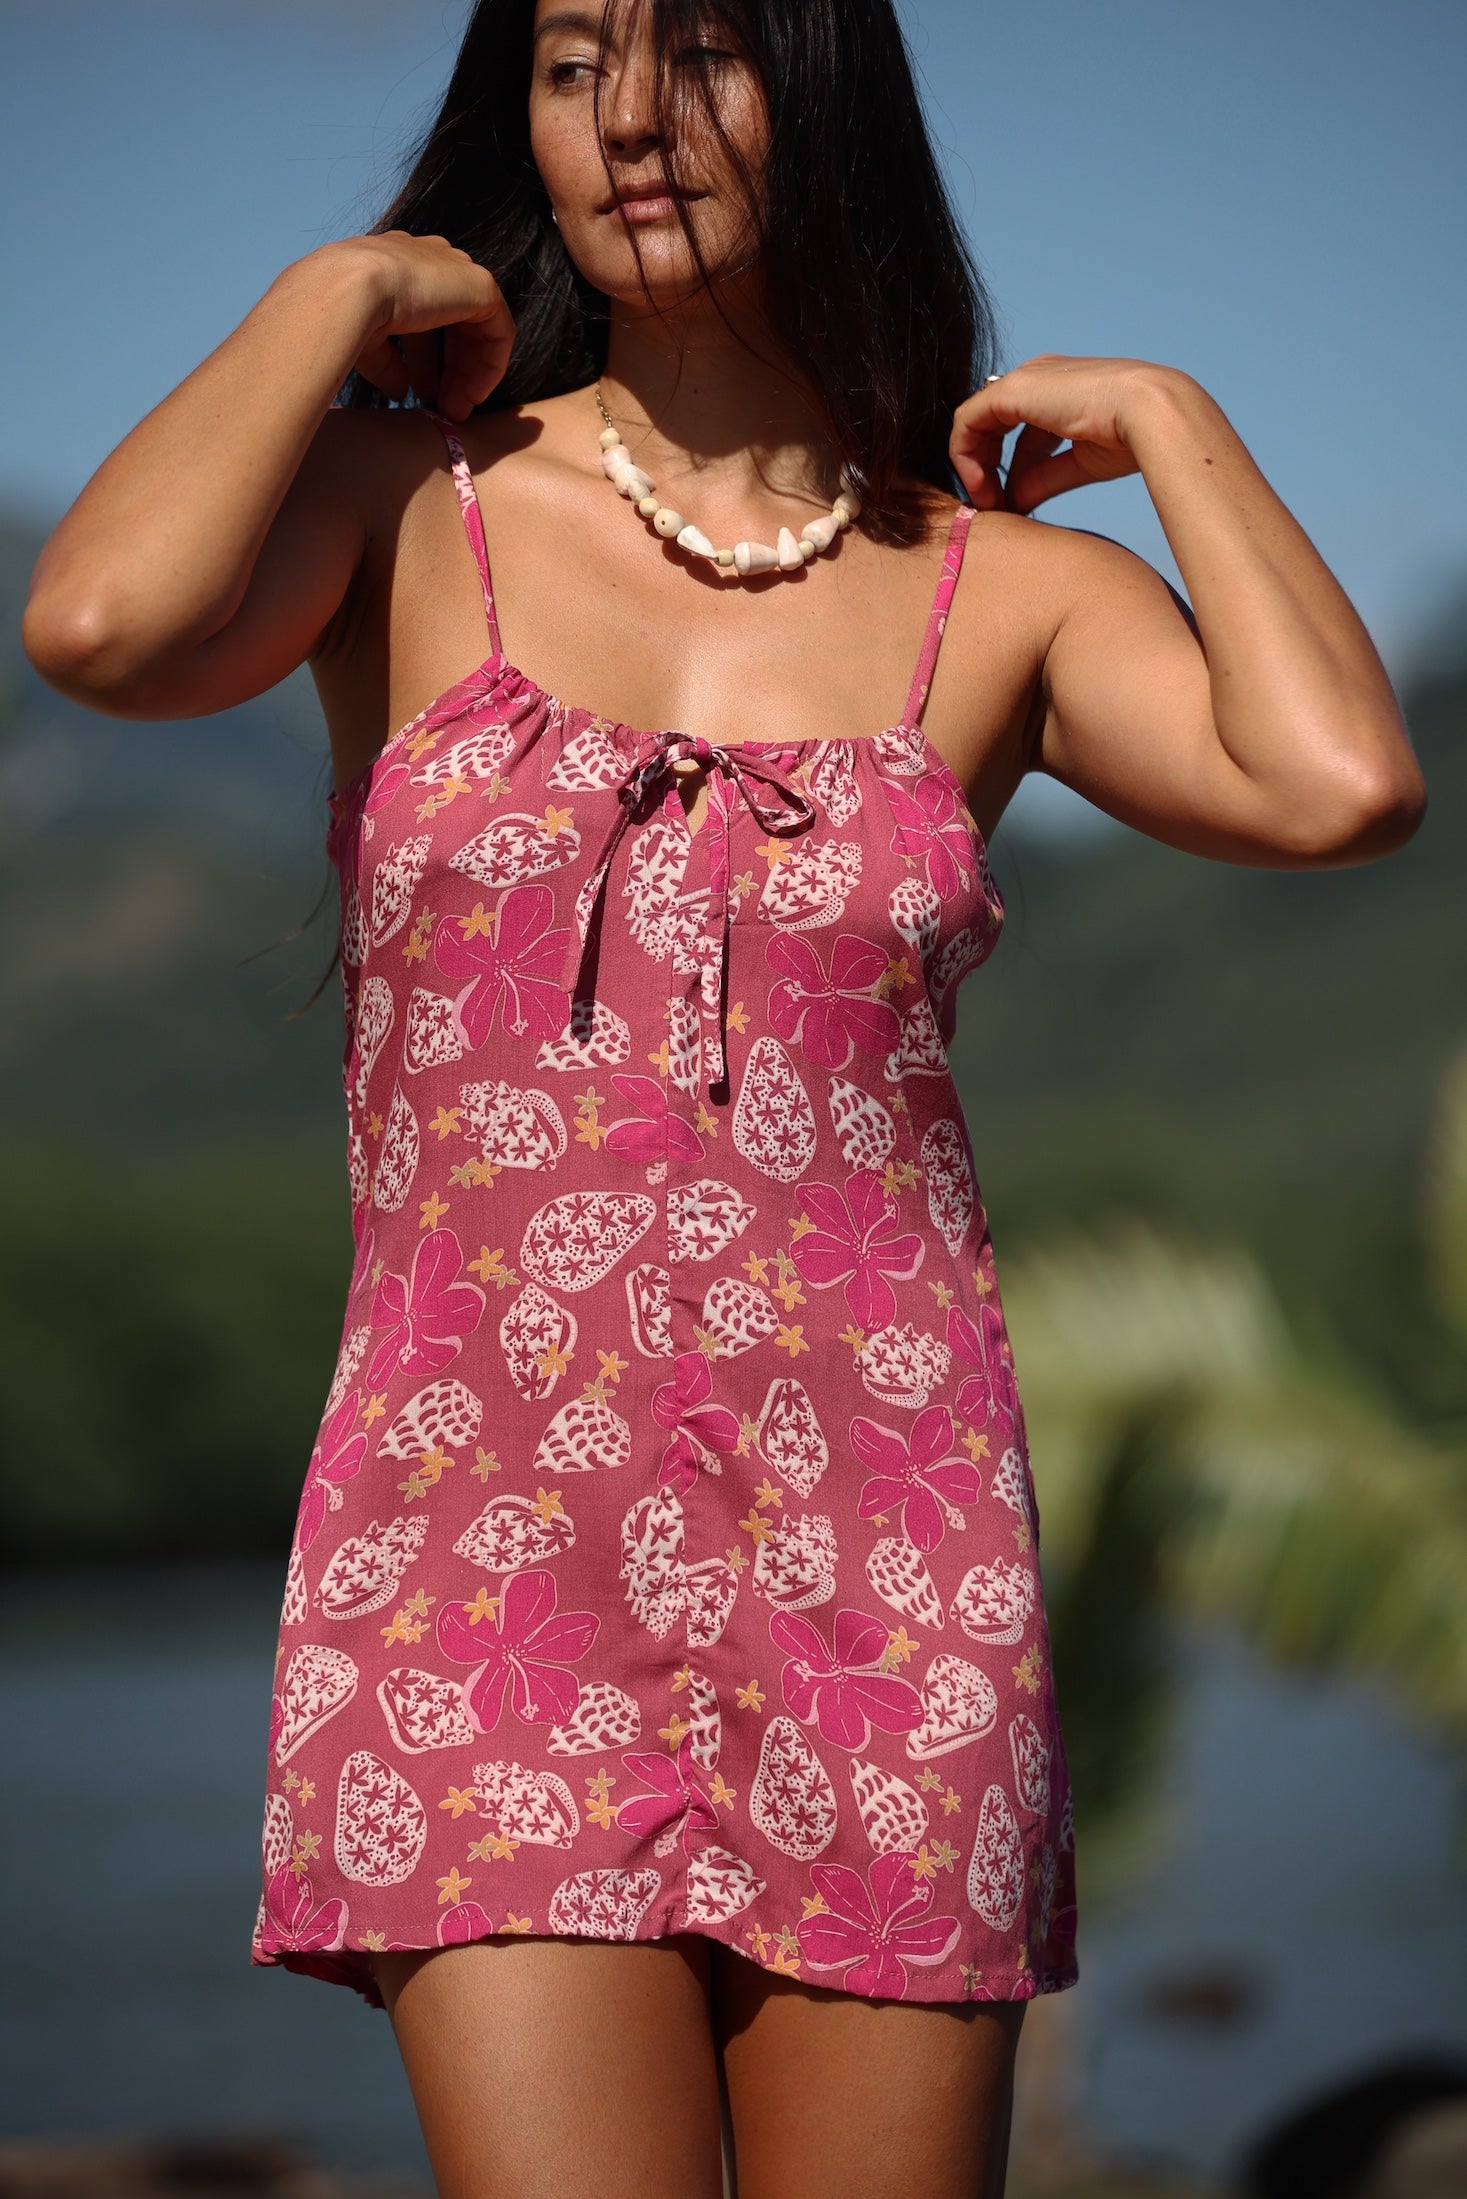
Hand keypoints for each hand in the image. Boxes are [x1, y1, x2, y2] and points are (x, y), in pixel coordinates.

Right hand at [331, 230, 515, 421]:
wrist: (350, 288)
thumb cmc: (346, 313)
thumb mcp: (368, 343)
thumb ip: (389, 363)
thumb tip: (400, 391)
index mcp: (400, 264)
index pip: (424, 315)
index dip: (425, 360)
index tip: (419, 394)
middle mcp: (431, 260)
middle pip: (453, 324)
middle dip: (450, 372)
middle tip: (443, 410)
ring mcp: (458, 269)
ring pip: (476, 330)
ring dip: (468, 376)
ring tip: (454, 413)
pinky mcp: (481, 285)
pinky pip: (499, 332)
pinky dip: (490, 366)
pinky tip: (473, 396)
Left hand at [950, 354, 1191, 514]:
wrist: (1148, 414)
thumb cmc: (1130, 435)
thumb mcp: (1078, 463)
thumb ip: (1042, 479)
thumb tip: (1016, 501)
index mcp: (1059, 390)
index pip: (1018, 429)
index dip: (1007, 469)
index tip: (1010, 502)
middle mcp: (1038, 378)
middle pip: (993, 425)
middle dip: (986, 469)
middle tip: (992, 506)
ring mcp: (1024, 380)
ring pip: (976, 423)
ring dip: (974, 466)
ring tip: (986, 502)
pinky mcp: (1011, 390)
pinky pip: (967, 421)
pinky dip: (965, 456)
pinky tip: (979, 486)